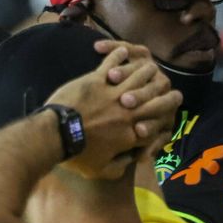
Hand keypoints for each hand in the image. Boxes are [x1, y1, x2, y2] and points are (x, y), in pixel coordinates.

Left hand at [47, 46, 180, 177]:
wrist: (55, 135)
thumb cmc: (76, 155)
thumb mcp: (100, 170)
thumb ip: (119, 167)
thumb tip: (129, 163)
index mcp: (131, 134)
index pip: (156, 124)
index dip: (163, 118)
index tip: (167, 115)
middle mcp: (128, 111)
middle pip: (154, 96)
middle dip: (163, 91)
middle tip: (168, 86)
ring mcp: (114, 92)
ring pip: (138, 76)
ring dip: (144, 70)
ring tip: (149, 66)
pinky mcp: (97, 80)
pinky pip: (112, 63)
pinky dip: (118, 55)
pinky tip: (123, 51)